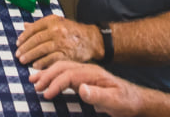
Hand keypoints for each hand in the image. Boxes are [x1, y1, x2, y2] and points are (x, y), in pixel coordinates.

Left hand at [16, 15, 100, 68]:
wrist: (92, 39)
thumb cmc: (73, 31)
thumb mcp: (57, 22)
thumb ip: (41, 25)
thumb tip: (25, 26)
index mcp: (53, 21)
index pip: (34, 28)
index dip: (24, 36)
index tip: (18, 43)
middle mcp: (57, 30)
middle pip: (36, 39)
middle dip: (25, 48)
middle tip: (18, 54)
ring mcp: (62, 42)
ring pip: (42, 49)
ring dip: (30, 56)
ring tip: (23, 60)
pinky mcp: (67, 54)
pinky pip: (51, 59)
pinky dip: (42, 63)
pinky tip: (35, 65)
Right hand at [28, 62, 145, 116]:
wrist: (135, 101)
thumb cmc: (126, 102)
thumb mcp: (114, 101)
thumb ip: (98, 95)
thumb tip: (80, 88)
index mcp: (93, 73)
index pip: (69, 74)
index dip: (56, 83)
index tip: (46, 94)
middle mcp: (87, 70)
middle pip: (62, 67)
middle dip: (47, 75)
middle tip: (34, 85)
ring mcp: (85, 74)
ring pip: (62, 69)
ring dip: (47, 73)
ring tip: (34, 80)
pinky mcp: (84, 80)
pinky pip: (65, 75)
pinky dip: (53, 76)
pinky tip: (46, 80)